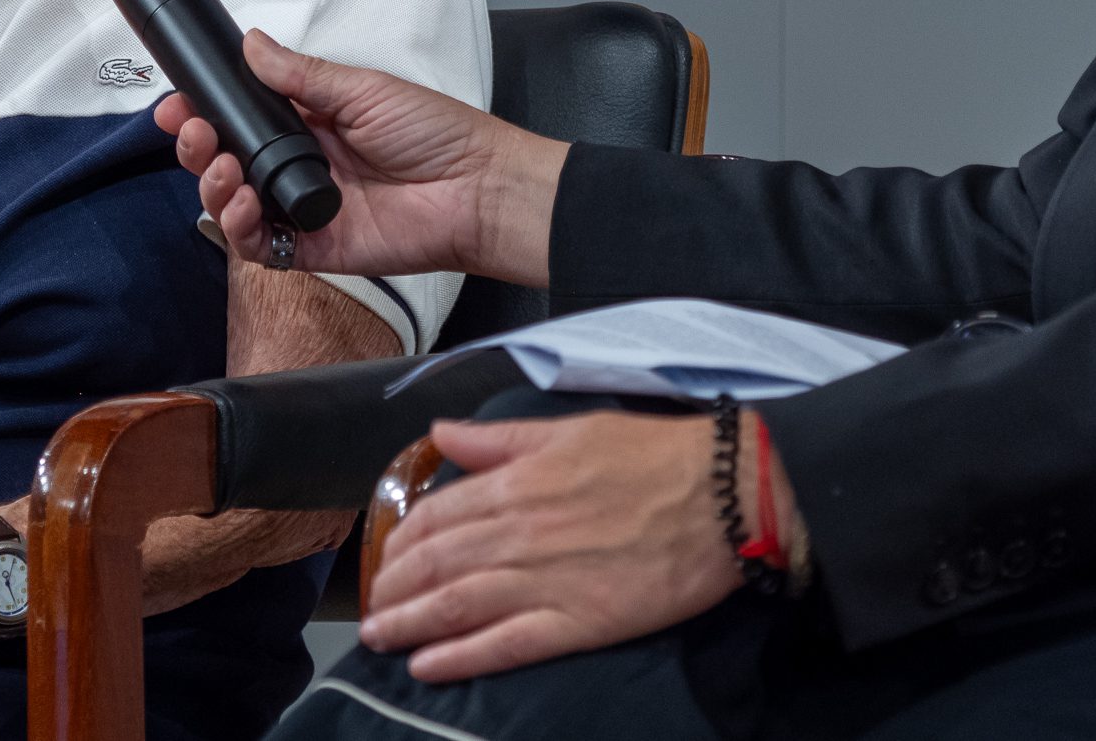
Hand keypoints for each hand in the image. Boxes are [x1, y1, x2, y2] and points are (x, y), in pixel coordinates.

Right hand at [153, 30, 563, 283]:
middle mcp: (301, 164)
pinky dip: (240, 230)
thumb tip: (253, 44)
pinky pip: (261, 246)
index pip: (242, 116)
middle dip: (200, 147)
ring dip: (213, 186)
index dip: (207, 110)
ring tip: (222, 169)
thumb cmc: (438, 135)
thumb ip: (302, 75)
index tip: (180, 102)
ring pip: (234, 204)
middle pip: (228, 160)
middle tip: (195, 134)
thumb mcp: (365, 90)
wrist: (478, 189)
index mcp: (311, 121)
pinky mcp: (313, 247)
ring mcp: (303, 207)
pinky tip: (240, 206)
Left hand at [357, 411, 746, 682]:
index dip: (400, 542)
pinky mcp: (577, 622)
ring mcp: (544, 581)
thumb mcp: (567, 429)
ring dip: (409, 625)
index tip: (385, 560)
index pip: (435, 517)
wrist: (723, 496)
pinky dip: (459, 658)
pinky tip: (428, 667)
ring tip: (380, 640)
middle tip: (372, 609)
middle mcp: (518, 533)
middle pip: (434, 566)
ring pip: (455, 607)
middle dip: (393, 590)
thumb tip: (441, 434)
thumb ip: (498, 438)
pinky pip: (504, 645)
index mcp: (514, 484)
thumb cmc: (651, 455)